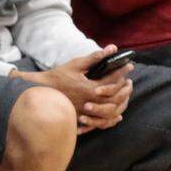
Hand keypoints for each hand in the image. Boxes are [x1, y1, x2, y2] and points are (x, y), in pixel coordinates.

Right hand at [12, 45, 133, 133]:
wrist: (41, 93)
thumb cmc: (57, 77)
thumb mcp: (76, 65)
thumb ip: (95, 57)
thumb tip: (112, 48)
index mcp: (90, 88)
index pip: (113, 80)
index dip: (122, 72)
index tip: (129, 65)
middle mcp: (90, 102)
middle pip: (116, 98)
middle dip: (125, 89)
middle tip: (130, 81)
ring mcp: (87, 112)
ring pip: (111, 112)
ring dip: (121, 102)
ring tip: (124, 95)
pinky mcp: (83, 118)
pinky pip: (102, 122)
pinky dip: (112, 118)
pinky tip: (117, 113)